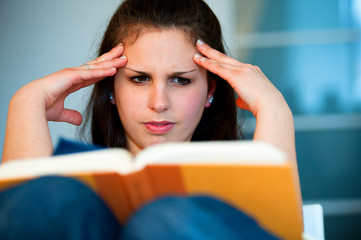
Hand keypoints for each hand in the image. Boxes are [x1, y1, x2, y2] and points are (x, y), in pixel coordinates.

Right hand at [3, 44, 127, 160]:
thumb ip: (72, 115)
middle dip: (111, 58)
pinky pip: (91, 73)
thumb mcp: (62, 113)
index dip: (105, 69)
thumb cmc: (42, 107)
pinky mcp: (72, 76)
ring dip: (111, 62)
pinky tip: (114, 69)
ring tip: (124, 57)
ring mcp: (74, 73)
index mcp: (73, 81)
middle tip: (122, 51)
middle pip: (97, 65)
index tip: (115, 65)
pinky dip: (103, 71)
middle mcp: (75, 75)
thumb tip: (79, 120)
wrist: (31, 104)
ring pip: (97, 66)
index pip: (93, 74)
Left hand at [193, 40, 295, 164]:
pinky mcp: (237, 76)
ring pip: (220, 60)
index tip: (214, 55)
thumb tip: (239, 100)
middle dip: (212, 50)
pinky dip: (207, 63)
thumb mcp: (252, 100)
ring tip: (196, 47)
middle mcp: (248, 68)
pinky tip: (199, 60)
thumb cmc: (263, 107)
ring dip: (207, 54)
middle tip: (201, 43)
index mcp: (253, 72)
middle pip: (225, 57)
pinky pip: (218, 68)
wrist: (271, 107)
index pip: (233, 64)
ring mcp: (243, 70)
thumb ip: (243, 97)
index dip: (222, 60)